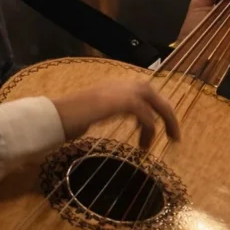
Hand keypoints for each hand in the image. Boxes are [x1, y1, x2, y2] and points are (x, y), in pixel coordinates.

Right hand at [52, 79, 179, 149]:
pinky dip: (149, 129)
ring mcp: (118, 91)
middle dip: (165, 111)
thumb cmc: (64, 119)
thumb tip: (100, 118)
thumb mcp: (87, 114)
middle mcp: (116, 84)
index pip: (140, 90)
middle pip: (151, 91)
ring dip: (164, 119)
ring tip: (170, 139)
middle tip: (173, 134)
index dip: (153, 106)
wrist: (55, 117)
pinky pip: (145, 114)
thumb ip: (99, 112)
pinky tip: (145, 145)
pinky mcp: (120, 102)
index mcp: (110, 86)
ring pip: (152, 100)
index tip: (159, 125)